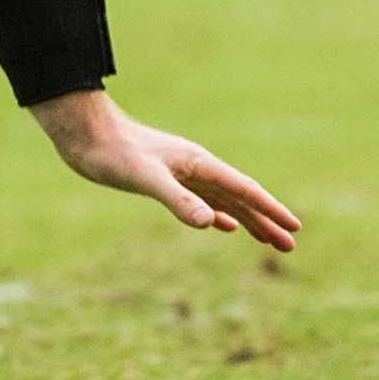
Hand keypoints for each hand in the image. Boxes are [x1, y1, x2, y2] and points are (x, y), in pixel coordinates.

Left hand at [28, 90, 300, 251]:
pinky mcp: (164, 179)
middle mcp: (195, 167)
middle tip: (290, 246)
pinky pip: (202, 199)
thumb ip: (178, 200)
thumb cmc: (113, 152)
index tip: (294, 228)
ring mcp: (180, 172)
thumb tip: (212, 224)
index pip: (244, 190)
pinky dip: (218, 214)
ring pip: (224, 200)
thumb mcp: (146, 178)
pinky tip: (224, 225)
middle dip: (266, 221)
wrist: (84, 133)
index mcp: (198, 164)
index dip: (270, 210)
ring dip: (247, 220)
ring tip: (268, 240)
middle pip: (240, 197)